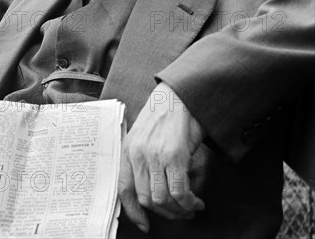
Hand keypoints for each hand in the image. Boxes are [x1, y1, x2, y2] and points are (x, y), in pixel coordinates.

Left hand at [118, 82, 205, 232]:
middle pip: (145, 198)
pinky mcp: (175, 156)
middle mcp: (138, 154)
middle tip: (178, 213)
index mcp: (128, 149)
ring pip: (162, 199)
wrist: (180, 96)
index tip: (144, 224)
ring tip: (190, 207)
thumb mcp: (144, 135)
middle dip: (164, 212)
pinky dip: (189, 202)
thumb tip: (150, 190)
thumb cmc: (165, 115)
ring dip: (178, 210)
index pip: (123, 188)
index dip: (133, 211)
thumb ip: (142, 159)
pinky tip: (195, 201)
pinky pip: (179, 192)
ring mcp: (155, 156)